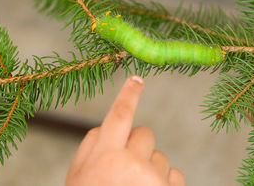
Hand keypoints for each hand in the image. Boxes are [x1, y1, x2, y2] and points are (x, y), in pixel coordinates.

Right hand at [65, 76, 185, 185]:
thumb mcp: (77, 177)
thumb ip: (90, 146)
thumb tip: (106, 126)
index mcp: (106, 155)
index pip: (120, 114)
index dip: (128, 94)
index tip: (138, 79)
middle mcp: (132, 163)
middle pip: (145, 133)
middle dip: (138, 144)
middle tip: (126, 166)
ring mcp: (155, 179)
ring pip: (161, 156)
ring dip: (151, 168)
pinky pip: (175, 175)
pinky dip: (165, 183)